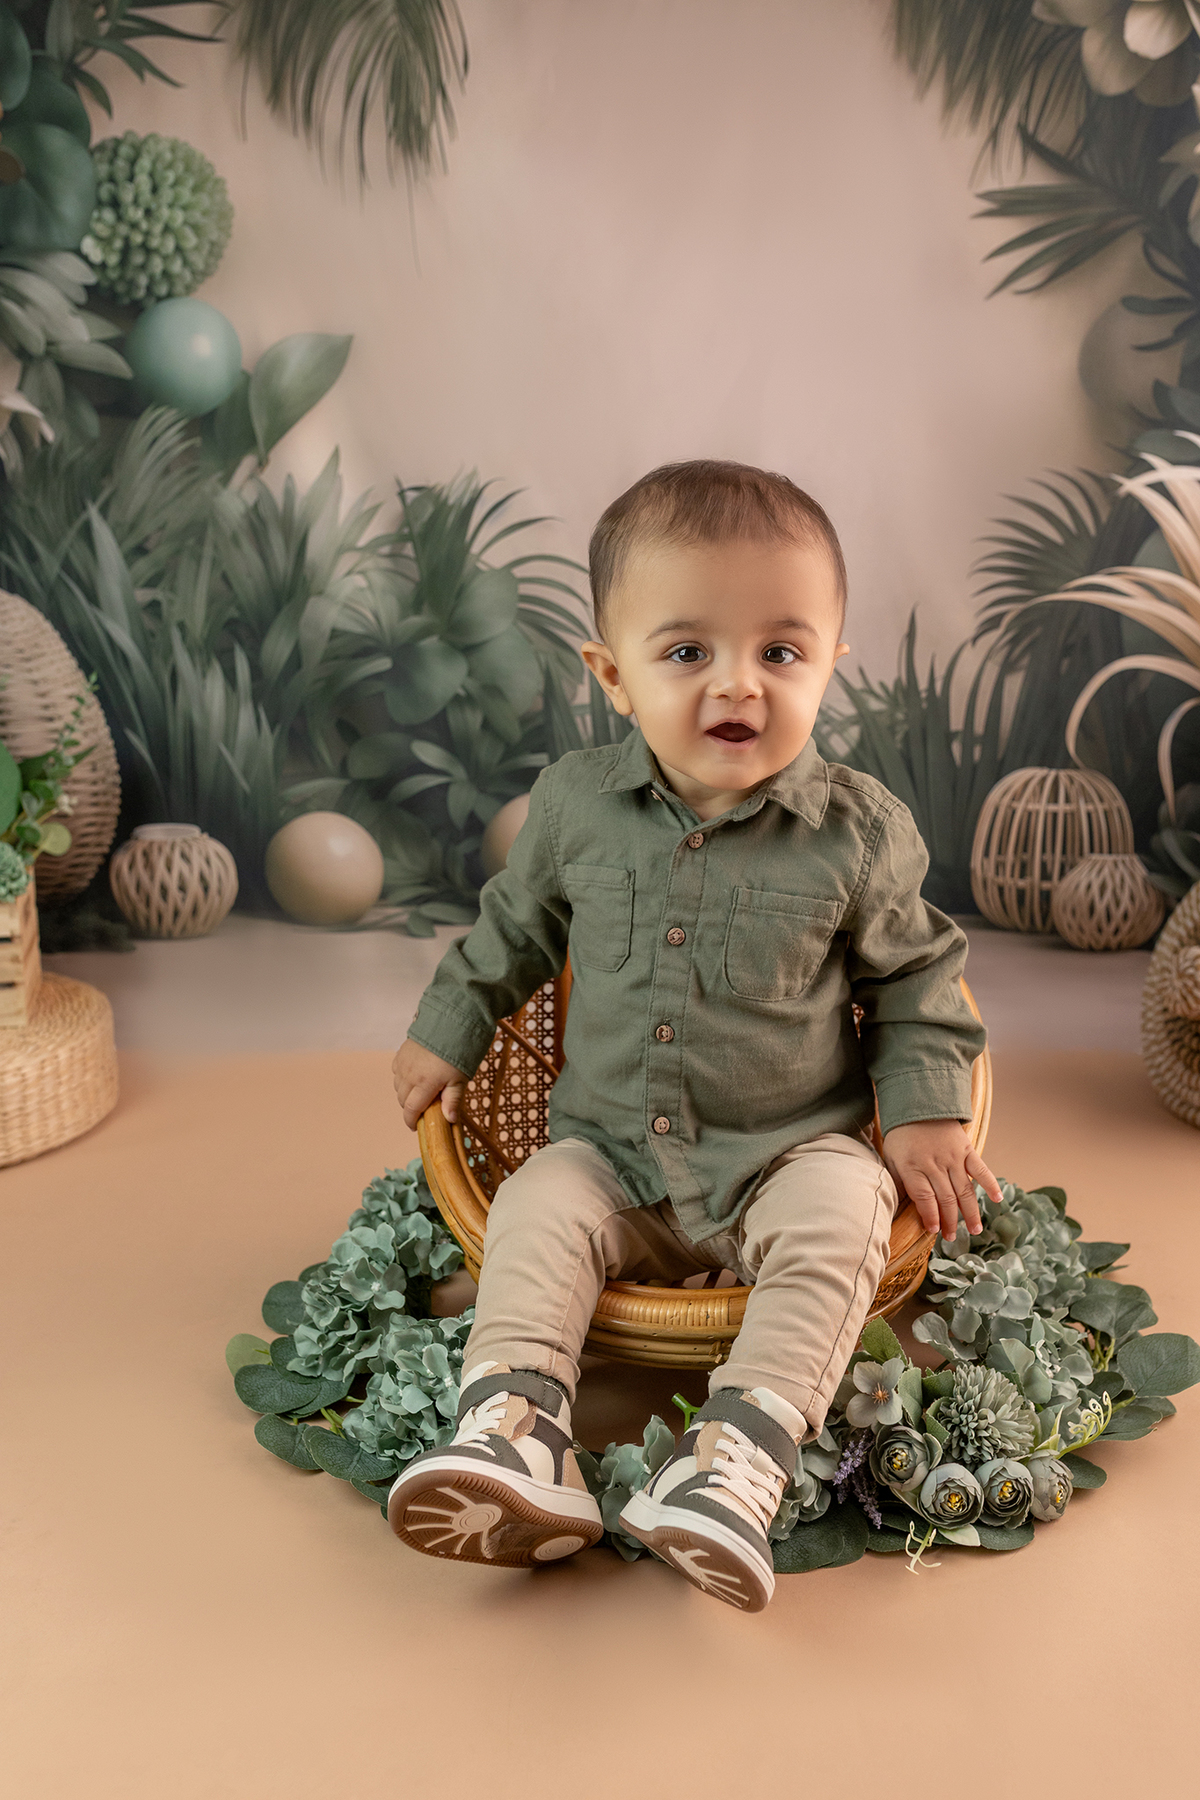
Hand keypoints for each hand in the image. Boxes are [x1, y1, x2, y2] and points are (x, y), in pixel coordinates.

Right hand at [392, 1039, 472, 1131]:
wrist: (449, 1023)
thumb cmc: (458, 1052)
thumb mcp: (461, 1079)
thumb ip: (453, 1100)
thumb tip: (450, 1120)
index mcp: (425, 1083)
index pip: (411, 1110)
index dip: (411, 1121)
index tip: (416, 1127)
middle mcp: (410, 1075)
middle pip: (403, 1100)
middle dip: (411, 1108)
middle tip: (425, 1107)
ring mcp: (404, 1063)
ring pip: (398, 1086)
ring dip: (407, 1093)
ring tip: (422, 1090)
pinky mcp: (401, 1053)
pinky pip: (397, 1072)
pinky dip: (403, 1078)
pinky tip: (416, 1075)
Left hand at [880, 1119, 1002, 1241]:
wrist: (917, 1104)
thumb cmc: (901, 1135)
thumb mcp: (891, 1158)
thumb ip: (898, 1182)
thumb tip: (898, 1208)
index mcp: (913, 1167)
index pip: (925, 1198)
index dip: (931, 1216)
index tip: (934, 1231)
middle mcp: (934, 1163)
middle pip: (946, 1198)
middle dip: (950, 1221)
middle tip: (952, 1238)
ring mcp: (953, 1157)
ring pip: (964, 1190)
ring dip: (971, 1212)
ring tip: (975, 1230)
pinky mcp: (966, 1149)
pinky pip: (980, 1169)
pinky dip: (990, 1184)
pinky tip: (998, 1199)